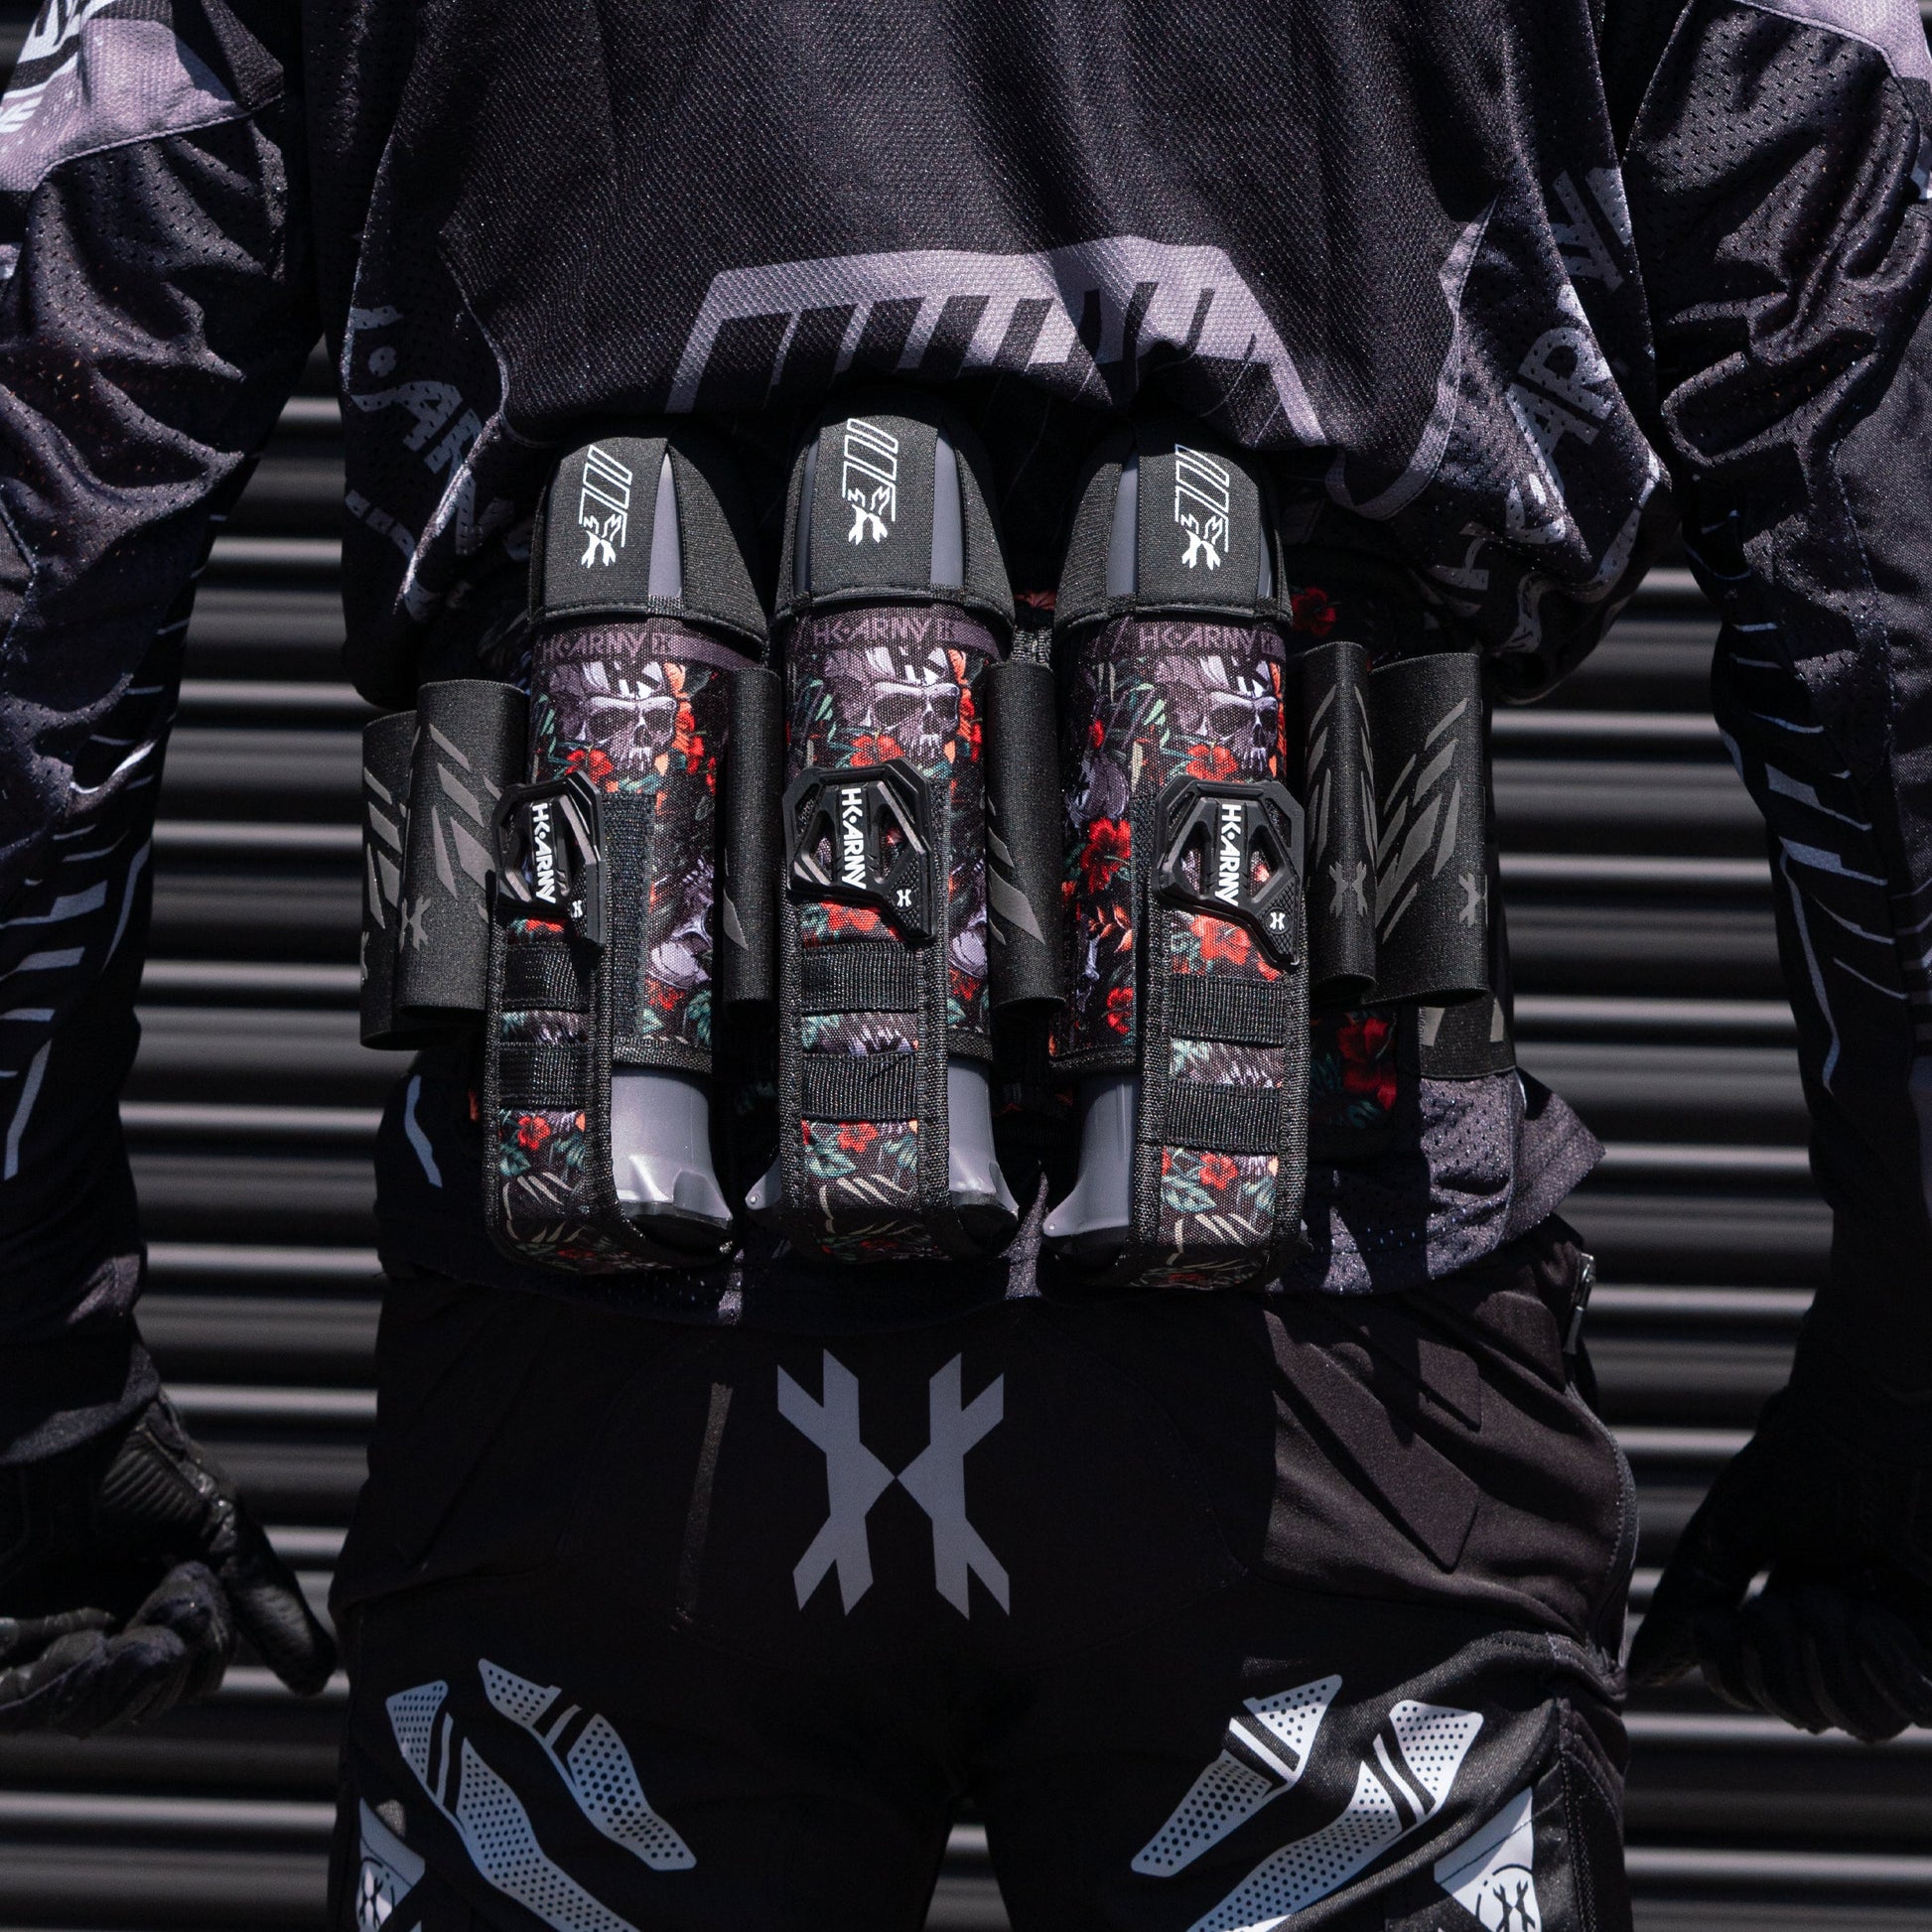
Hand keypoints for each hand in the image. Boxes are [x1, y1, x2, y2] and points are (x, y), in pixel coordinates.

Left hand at [0, 1394, 335, 1732]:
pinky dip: (53, 1688)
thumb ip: (264, 1603)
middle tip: (167, 1615)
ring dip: (110, 1686)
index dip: (194, 1658)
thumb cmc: (142, 1462)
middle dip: (154, 1673)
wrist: (62, 1422)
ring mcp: (36, 1640)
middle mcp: (94, 1630)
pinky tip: (86, 1647)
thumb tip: (321, 1680)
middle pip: (130, 1700)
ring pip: (78, 1710)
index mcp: (150, 1608)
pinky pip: (15, 1703)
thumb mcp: (220, 1532)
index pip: (180, 1674)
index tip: (196, 1597)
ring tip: (123, 1640)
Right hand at [1628, 1338, 1931, 1740]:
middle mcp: (1854, 1631)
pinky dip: (1883, 1673)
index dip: (1734, 1674)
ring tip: (1834, 1599)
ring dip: (1832, 1666)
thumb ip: (1692, 1597)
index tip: (1719, 1623)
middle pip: (1809, 1713)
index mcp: (1800, 1607)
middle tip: (1787, 1599)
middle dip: (1782, 1666)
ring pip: (1864, 1722)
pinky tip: (1871, 1620)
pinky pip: (1918, 1707)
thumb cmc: (1804, 1458)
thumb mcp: (1731, 1529)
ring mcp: (1906, 1639)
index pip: (1762, 1688)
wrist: (1876, 1422)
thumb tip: (1646, 1669)